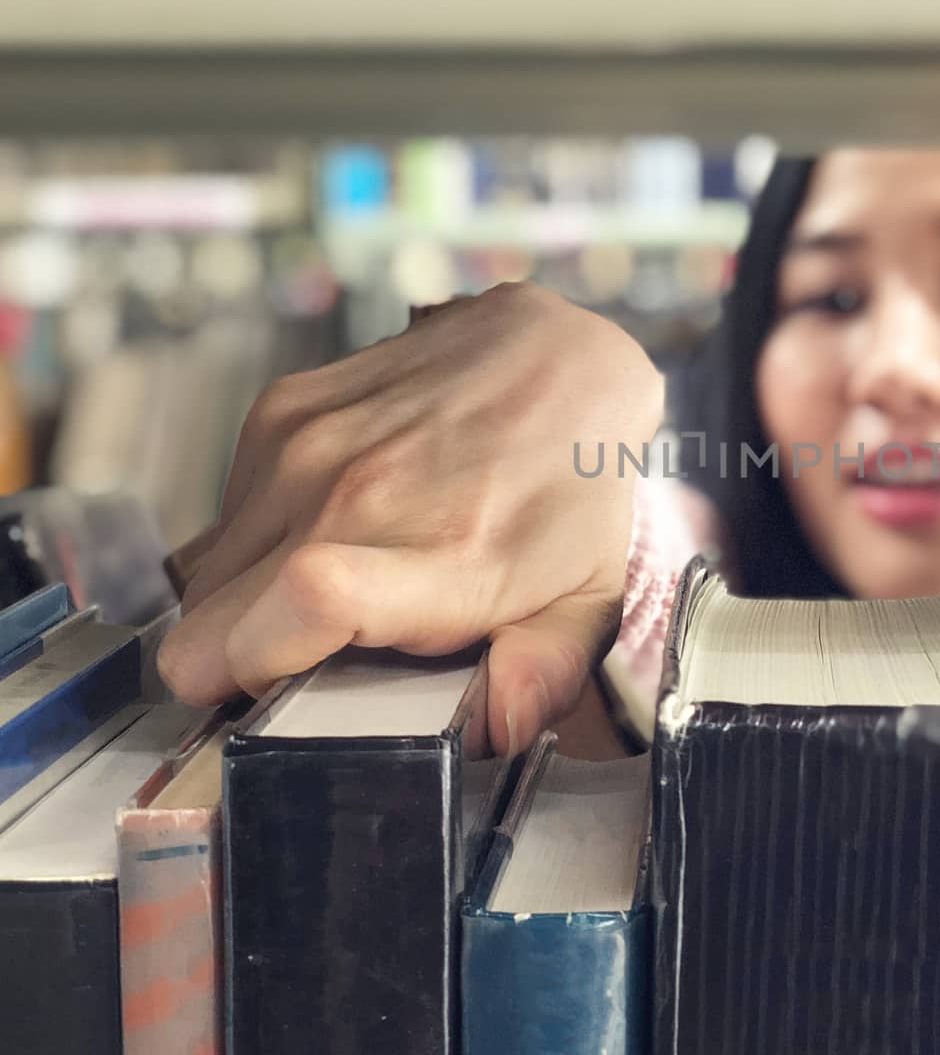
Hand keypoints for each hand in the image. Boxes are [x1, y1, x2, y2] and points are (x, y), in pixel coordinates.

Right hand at [157, 282, 663, 754]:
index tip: (281, 695)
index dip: (261, 673)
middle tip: (312, 656)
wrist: (557, 358)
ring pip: (203, 577)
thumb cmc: (569, 486)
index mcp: (437, 553)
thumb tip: (493, 728)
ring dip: (248, 601)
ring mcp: (306, 446)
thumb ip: (543, 674)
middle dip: (242, 664)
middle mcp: (354, 494)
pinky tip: (331, 526)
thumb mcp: (588, 597)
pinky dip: (260, 539)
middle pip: (208, 625)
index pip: (302, 609)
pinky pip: (223, 515)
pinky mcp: (279, 411)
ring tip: (335, 582)